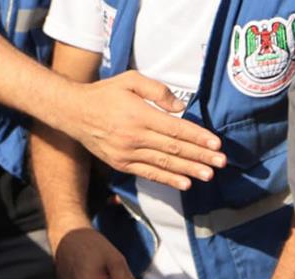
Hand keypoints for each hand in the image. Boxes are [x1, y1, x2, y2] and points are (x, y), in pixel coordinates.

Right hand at [69, 72, 226, 190]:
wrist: (73, 112)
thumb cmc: (104, 93)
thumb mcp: (130, 80)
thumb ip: (158, 90)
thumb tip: (180, 107)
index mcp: (140, 115)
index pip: (176, 129)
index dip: (198, 138)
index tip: (216, 144)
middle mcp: (134, 137)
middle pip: (174, 149)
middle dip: (200, 156)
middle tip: (221, 163)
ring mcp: (126, 153)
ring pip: (164, 164)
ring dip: (188, 171)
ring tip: (208, 175)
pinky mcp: (120, 163)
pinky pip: (148, 173)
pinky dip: (167, 179)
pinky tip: (183, 184)